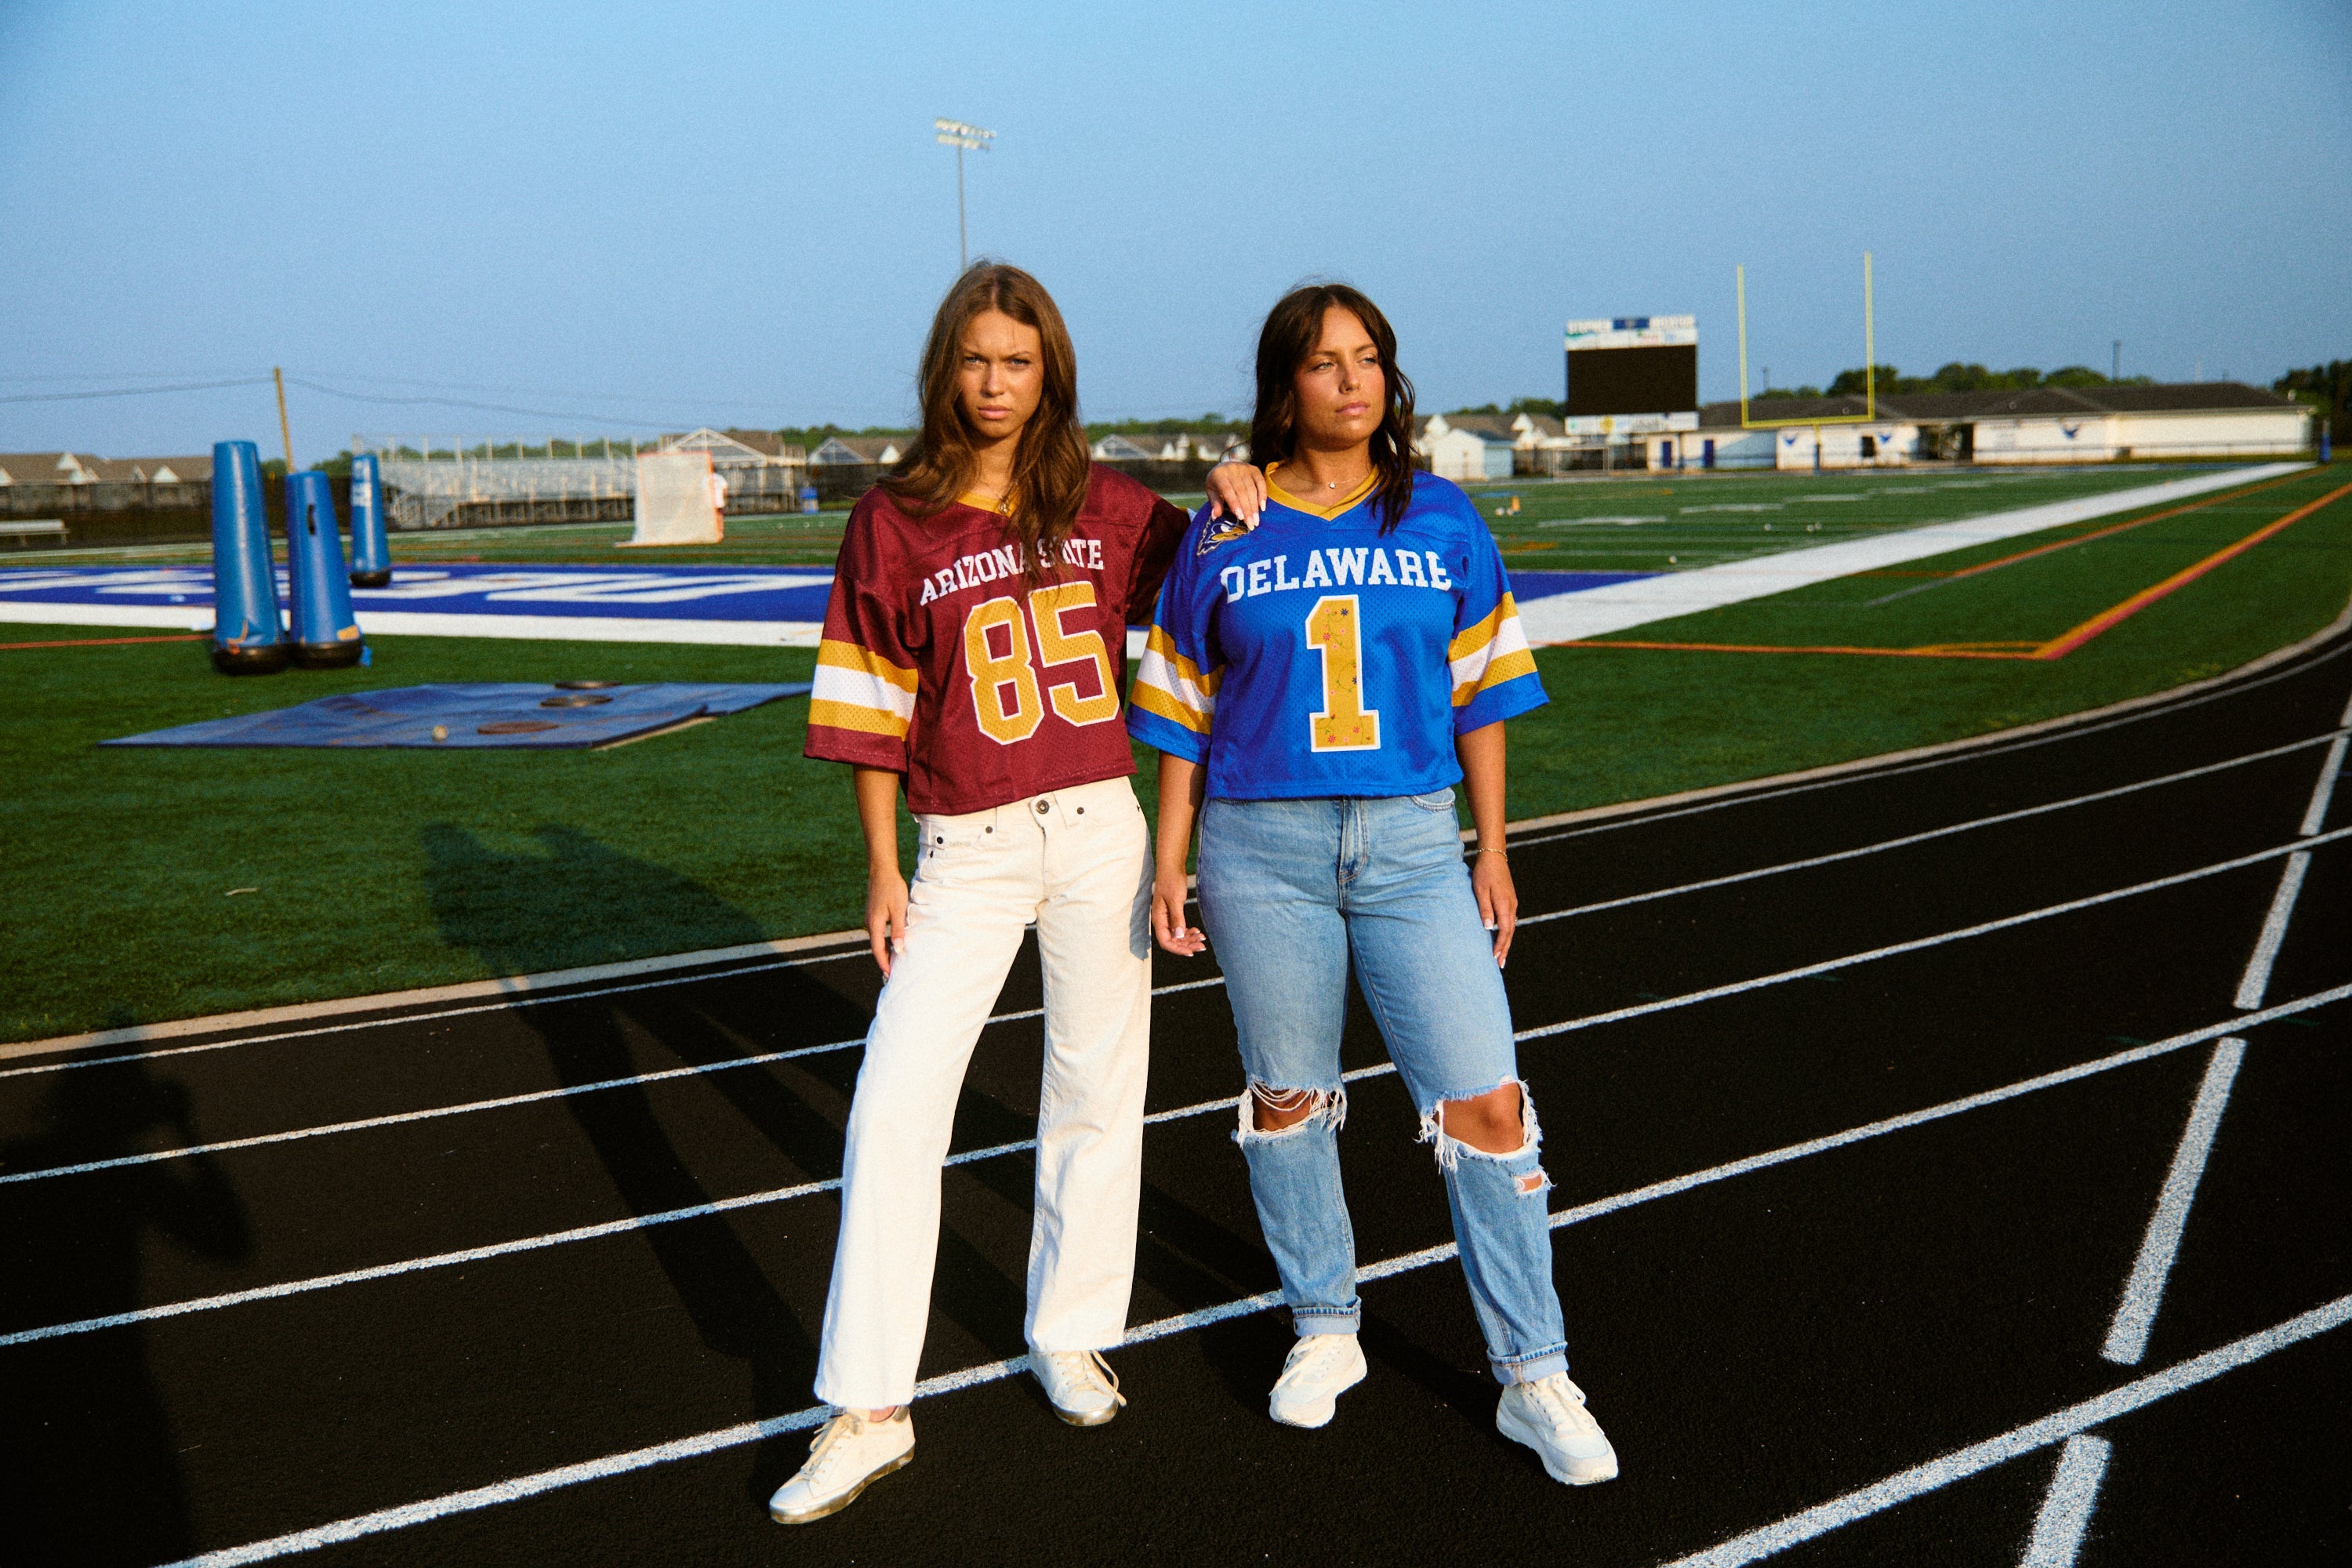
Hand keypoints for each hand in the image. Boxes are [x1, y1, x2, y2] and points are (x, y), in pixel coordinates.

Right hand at [866, 870, 908, 975]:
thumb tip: (898, 948)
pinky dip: (883, 941)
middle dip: (883, 960)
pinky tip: (891, 943)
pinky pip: (877, 932)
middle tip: (892, 973)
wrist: (882, 871)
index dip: (884, 963)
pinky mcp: (873, 914)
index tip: (889, 974)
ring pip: (876, 940)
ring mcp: (870, 918)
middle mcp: (869, 923)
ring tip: (894, 961)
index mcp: (875, 924)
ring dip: (884, 951)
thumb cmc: (892, 888)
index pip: (878, 949)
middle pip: (876, 947)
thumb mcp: (899, 909)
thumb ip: (898, 930)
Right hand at [1150, 863, 1206, 955]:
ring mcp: (1167, 918)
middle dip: (1187, 945)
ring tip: (1202, 939)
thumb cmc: (1171, 881)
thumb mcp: (1175, 900)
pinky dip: (1188, 931)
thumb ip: (1177, 918)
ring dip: (1189, 939)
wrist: (1172, 867)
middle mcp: (1161, 921)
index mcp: (1158, 919)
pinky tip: (1197, 931)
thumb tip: (1178, 936)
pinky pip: (1179, 928)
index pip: (1166, 942)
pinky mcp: (1173, 913)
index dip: (1178, 949)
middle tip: (1202, 946)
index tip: (1191, 952)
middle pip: (1173, 941)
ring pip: (1177, 935)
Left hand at [1204, 462, 1266, 525]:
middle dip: (1247, 509)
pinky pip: (1261, 482)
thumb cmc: (1217, 483)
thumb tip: (1215, 516)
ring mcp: (1244, 468)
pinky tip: (1262, 507)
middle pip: (1241, 491)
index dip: (1234, 504)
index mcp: (1219, 475)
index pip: (1228, 490)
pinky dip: (1262, 495)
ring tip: (1256, 520)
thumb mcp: (1212, 491)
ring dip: (1254, 506)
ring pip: (1252, 489)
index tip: (1241, 517)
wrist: (1225, 467)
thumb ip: (1215, 503)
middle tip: (1251, 524)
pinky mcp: (1254, 469)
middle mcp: (1232, 469)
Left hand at [1470, 851, 1516, 968]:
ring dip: (1506, 942)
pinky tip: (1501, 938)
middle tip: (1500, 965)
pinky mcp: (1509, 901)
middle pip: (1509, 932)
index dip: (1500, 945)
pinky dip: (1506, 932)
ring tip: (1501, 956)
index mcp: (1505, 905)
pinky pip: (1509, 921)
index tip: (1494, 957)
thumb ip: (1485, 909)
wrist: (1494, 857)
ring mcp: (1512, 903)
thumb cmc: (1484, 873)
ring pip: (1510, 927)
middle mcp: (1511, 906)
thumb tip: (1488, 928)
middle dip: (1505, 949)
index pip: (1504, 931)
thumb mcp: (1480, 890)